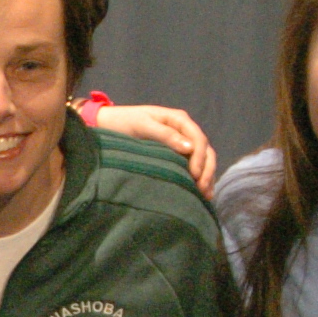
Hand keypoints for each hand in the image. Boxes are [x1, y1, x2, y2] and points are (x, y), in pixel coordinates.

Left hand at [95, 102, 215, 194]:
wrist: (110, 124)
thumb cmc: (125, 122)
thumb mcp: (143, 125)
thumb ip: (165, 135)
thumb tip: (190, 148)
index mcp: (179, 120)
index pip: (199, 139)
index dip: (200, 157)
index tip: (195, 175)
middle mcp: (184, 131)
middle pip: (205, 150)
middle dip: (207, 170)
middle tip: (204, 190)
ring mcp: (181, 142)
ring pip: (202, 159)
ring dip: (206, 176)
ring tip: (206, 195)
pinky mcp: (176, 153)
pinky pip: (192, 165)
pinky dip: (198, 177)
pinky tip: (199, 192)